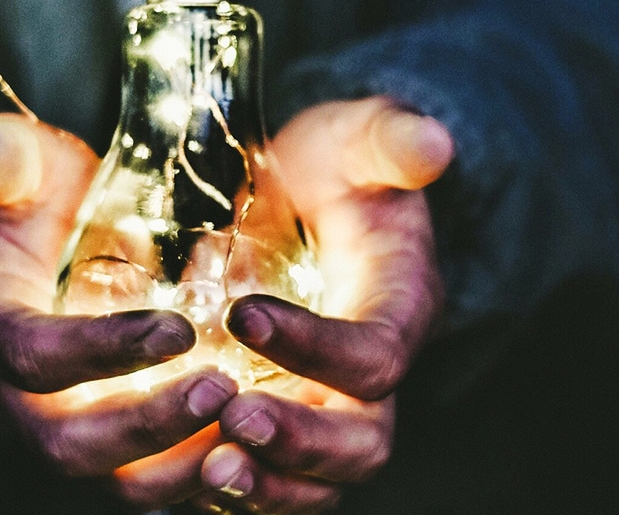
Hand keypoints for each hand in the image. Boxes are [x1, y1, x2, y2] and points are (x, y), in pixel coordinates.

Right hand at [0, 113, 239, 508]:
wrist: (37, 249)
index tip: (179, 330)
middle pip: (71, 446)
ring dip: (184, 466)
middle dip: (148, 428)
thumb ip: (6, 159)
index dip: (101, 351)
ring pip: (117, 482)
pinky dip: (205, 475)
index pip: (33, 357)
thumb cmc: (33, 203)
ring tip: (252, 426)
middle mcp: (18, 399)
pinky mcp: (112, 445)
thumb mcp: (18, 169)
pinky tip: (261, 446)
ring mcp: (66, 429)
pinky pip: (154, 480)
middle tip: (224, 390)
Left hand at [194, 98, 453, 513]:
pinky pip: (273, 480)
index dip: (316, 347)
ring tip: (209, 470)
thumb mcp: (358, 139)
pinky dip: (237, 490)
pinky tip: (185, 473)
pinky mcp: (285, 420)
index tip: (243, 314)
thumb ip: (390, 140)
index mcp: (399, 310)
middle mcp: (370, 376)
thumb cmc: (335, 168)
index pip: (374, 355)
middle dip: (301, 442)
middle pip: (361, 442)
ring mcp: (328, 406)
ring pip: (318, 481)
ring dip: (268, 485)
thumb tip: (432, 143)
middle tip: (234, 419)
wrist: (309, 199)